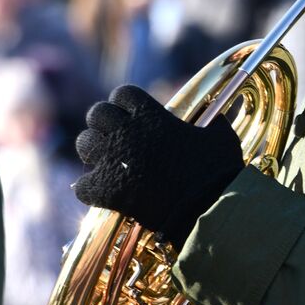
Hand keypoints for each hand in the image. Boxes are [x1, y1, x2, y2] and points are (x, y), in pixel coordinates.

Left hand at [73, 85, 243, 249]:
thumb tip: (217, 119)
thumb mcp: (221, 137)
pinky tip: (105, 195)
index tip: (131, 116)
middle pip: (96, 113)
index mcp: (151, 115)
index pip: (123, 93)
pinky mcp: (106, 190)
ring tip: (108, 165)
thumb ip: (213, 122)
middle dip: (103, 124)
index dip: (125, 104)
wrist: (205, 210)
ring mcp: (112, 160)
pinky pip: (83, 185)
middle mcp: (126, 132)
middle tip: (115, 140)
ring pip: (84, 144)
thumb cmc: (216, 174)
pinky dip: (92, 191)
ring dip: (94, 153)